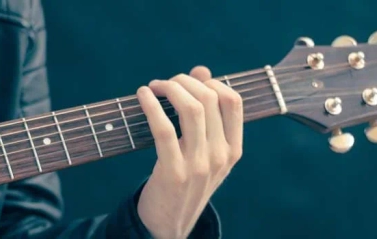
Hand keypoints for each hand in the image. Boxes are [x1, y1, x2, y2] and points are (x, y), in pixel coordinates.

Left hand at [136, 66, 242, 237]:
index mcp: (233, 150)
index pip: (234, 101)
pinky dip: (151, 105)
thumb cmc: (184, 181)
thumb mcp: (204, 151)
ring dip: (170, 88)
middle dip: (184, 81)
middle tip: (165, 83)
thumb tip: (201, 70)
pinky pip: (163, 128)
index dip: (211, 82)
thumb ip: (206, 113)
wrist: (169, 224)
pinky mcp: (173, 172)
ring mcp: (199, 165)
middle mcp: (221, 156)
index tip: (190, 81)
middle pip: (209, 99)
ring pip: (191, 109)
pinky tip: (142, 95)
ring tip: (154, 86)